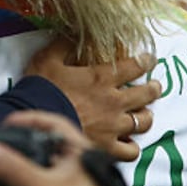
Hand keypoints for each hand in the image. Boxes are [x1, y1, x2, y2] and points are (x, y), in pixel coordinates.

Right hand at [25, 39, 160, 160]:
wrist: (32, 119)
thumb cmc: (40, 88)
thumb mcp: (48, 58)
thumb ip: (64, 45)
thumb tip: (73, 33)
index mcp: (101, 78)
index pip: (135, 66)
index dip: (146, 61)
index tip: (149, 59)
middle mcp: (113, 102)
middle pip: (146, 94)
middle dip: (153, 88)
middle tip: (154, 86)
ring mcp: (112, 127)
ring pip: (143, 122)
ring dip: (145, 116)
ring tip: (144, 114)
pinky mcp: (106, 147)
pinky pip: (130, 151)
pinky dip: (132, 147)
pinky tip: (128, 143)